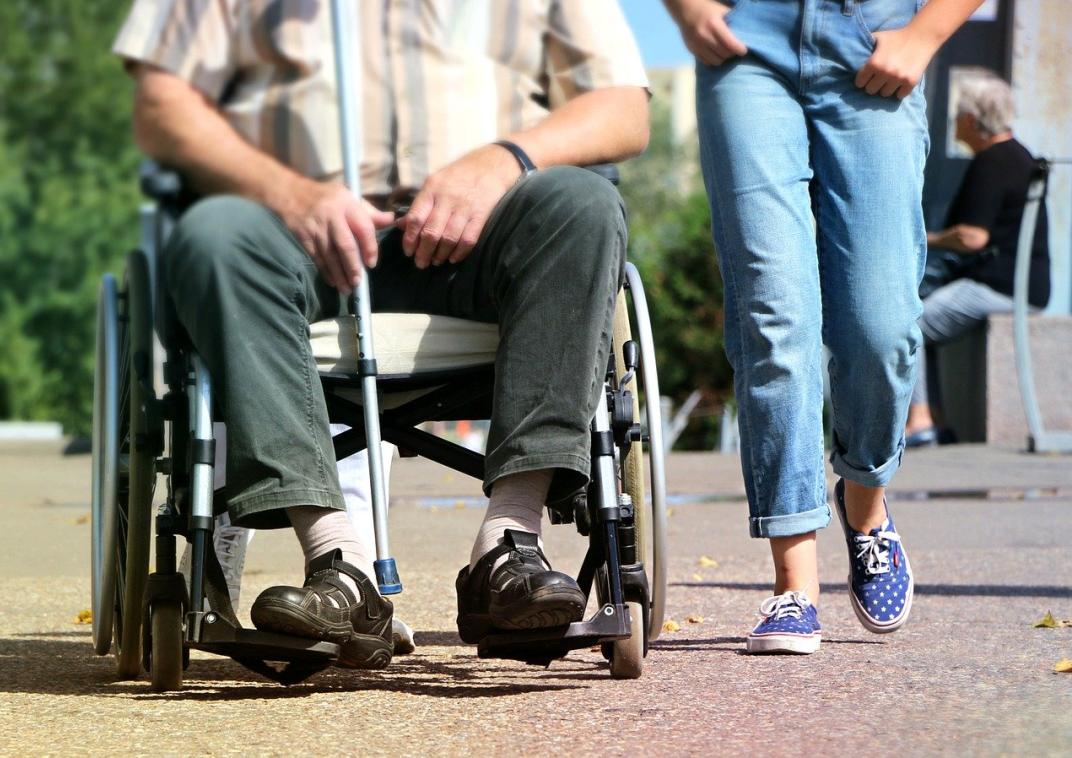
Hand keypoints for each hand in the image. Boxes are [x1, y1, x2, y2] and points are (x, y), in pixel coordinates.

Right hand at [280, 182, 394, 293]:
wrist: (290, 192)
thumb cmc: (326, 197)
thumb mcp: (349, 197)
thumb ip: (369, 212)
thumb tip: (391, 219)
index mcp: (347, 204)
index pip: (363, 227)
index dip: (370, 247)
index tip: (371, 263)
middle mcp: (332, 216)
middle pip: (345, 245)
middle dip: (353, 266)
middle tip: (358, 282)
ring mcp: (316, 227)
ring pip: (330, 255)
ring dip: (339, 274)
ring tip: (347, 289)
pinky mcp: (304, 236)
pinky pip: (317, 257)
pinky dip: (325, 271)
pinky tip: (333, 281)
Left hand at [397, 144, 521, 268]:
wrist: (492, 164)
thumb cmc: (459, 175)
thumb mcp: (435, 182)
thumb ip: (419, 204)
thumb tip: (401, 224)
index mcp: (432, 189)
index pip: (416, 218)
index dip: (409, 238)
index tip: (408, 251)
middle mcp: (447, 198)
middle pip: (431, 232)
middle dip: (424, 252)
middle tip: (421, 263)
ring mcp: (465, 207)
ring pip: (449, 238)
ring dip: (440, 254)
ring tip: (436, 262)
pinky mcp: (481, 214)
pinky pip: (469, 239)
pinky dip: (459, 252)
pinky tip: (453, 258)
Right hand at [670, 0, 746, 65]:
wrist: (686, 10)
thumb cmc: (709, 10)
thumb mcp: (722, 12)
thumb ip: (733, 23)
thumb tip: (747, 35)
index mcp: (714, 25)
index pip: (731, 44)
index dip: (740, 49)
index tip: (743, 49)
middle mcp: (704, 36)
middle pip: (724, 54)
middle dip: (732, 53)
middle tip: (734, 49)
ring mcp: (697, 44)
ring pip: (716, 61)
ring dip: (723, 57)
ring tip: (724, 51)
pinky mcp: (692, 50)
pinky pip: (707, 62)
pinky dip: (713, 59)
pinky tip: (715, 52)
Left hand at [855, 26, 938, 97]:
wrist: (922, 36)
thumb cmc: (897, 36)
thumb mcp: (878, 37)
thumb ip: (864, 46)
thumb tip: (848, 54)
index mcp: (874, 63)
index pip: (860, 83)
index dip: (862, 80)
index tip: (867, 78)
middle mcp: (885, 72)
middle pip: (871, 91)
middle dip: (873, 85)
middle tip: (878, 79)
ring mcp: (898, 78)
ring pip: (885, 94)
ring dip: (886, 88)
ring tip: (889, 80)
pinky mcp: (910, 82)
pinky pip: (899, 95)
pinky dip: (899, 91)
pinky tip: (900, 82)